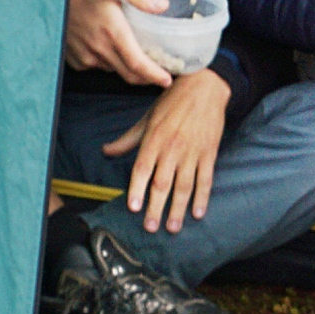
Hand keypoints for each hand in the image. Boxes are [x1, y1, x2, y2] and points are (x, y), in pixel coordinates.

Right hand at [63, 0, 174, 87]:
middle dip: (147, 78)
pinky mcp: (77, 60)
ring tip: (138, 56)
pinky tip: (112, 48)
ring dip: (128, 68)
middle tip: (161, 74)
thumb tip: (163, 6)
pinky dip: (110, 62)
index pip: (137, 63)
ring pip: (115, 70)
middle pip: (129, 74)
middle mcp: (99, 48)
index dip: (154, 75)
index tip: (167, 79)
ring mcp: (86, 57)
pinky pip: (99, 67)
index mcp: (112, 31)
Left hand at [100, 69, 229, 231]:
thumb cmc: (173, 102)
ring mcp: (192, 152)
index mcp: (154, 139)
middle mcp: (172, 148)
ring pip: (184, 186)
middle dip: (156, 208)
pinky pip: (206, 179)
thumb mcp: (147, 118)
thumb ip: (127, 139)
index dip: (137, 189)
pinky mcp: (209, 153)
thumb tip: (105, 151)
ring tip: (172, 227)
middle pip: (162, 183)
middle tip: (150, 227)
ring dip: (178, 209)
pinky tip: (198, 213)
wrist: (205, 86)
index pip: (142, 169)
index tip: (133, 208)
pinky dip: (202, 197)